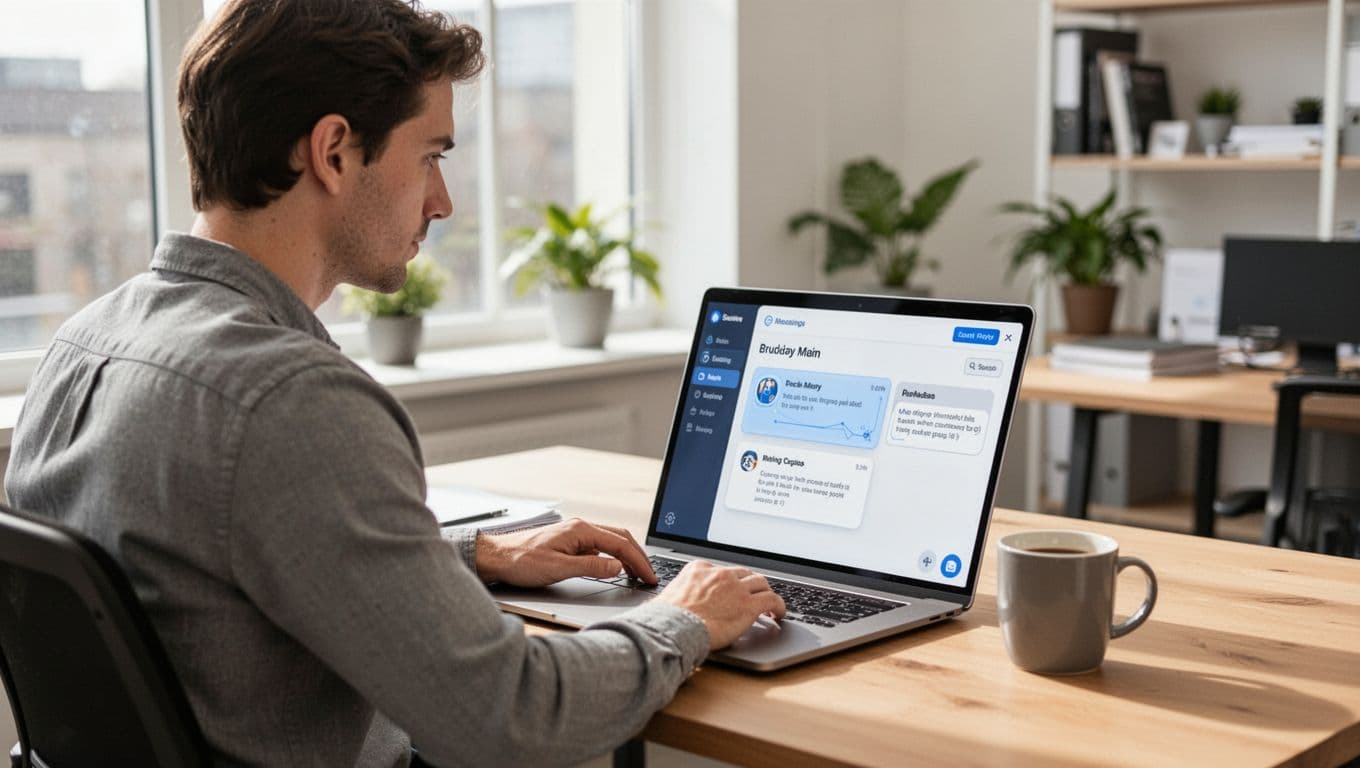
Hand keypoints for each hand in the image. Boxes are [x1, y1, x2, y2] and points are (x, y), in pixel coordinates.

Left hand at [475, 518, 655, 587]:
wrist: (497, 557)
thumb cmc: (521, 561)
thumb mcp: (558, 568)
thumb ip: (590, 566)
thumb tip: (617, 566)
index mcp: (581, 530)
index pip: (620, 544)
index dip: (639, 561)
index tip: (650, 576)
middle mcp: (580, 528)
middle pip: (620, 539)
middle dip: (639, 557)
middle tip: (650, 576)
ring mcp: (576, 534)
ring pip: (611, 542)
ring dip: (628, 556)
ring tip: (639, 574)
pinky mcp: (570, 543)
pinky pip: (600, 546)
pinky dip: (614, 557)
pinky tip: (617, 568)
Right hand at [653, 560, 785, 649]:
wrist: (672, 628)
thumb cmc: (665, 618)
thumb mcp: (668, 596)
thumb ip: (678, 594)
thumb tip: (670, 604)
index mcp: (700, 568)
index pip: (722, 570)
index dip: (730, 582)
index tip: (731, 590)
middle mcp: (720, 574)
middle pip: (744, 573)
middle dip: (749, 584)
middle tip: (752, 596)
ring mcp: (736, 588)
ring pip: (761, 583)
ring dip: (765, 592)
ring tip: (768, 604)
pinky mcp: (749, 605)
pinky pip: (773, 599)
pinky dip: (780, 606)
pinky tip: (779, 613)